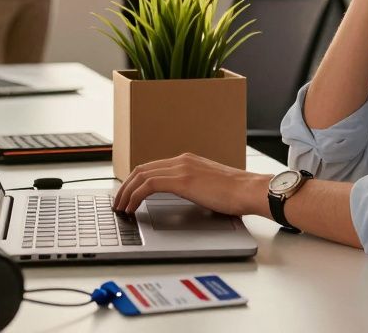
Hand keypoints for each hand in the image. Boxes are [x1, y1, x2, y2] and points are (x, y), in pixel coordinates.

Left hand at [112, 153, 272, 216]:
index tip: (127, 196)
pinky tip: (132, 208)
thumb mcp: (210, 188)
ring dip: (126, 192)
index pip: (153, 167)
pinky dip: (135, 196)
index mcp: (188, 161)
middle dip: (125, 186)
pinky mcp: (182, 179)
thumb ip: (195, 188)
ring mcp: (182, 167)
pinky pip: (149, 185)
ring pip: (141, 175)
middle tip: (117, 202)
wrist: (250, 191)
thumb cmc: (236, 194)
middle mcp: (182, 160)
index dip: (135, 182)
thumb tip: (185, 201)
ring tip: (120, 208)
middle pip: (142, 169)